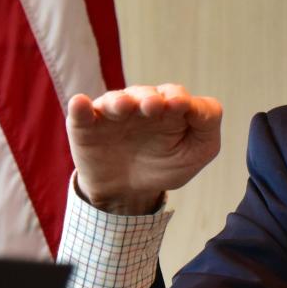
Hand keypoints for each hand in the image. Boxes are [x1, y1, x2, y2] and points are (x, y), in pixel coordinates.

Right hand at [66, 84, 222, 214]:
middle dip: (150, 99)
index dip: (180, 100)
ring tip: (123, 107)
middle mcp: (141, 105)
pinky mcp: (86, 126)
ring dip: (119, 101)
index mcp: (170, 109)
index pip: (177, 96)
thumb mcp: (195, 152)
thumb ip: (206, 127)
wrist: (127, 193)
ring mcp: (113, 114)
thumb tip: (196, 106)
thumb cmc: (165, 165)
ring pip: (116, 100)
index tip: (182, 106)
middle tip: (153, 106)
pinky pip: (81, 113)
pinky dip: (80, 107)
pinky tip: (80, 104)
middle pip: (146, 95)